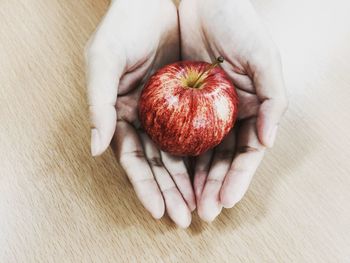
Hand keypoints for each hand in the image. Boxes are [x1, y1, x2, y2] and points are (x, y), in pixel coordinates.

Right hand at [85, 0, 194, 227]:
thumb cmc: (123, 27)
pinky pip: (201, 133)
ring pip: (181, 154)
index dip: (145, 186)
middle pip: (159, 164)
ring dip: (192, 181)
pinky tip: (216, 173)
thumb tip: (94, 148)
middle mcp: (146, 119)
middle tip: (187, 217)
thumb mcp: (103, 61)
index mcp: (121, 115)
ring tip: (205, 205)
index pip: (133, 160)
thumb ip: (96, 104)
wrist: (156, 1)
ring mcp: (169, 112)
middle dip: (173, 192)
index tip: (160, 209)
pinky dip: (207, 154)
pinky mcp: (191, 102)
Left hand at [179, 0, 287, 220]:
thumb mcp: (264, 58)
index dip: (237, 178)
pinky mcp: (177, 104)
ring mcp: (202, 112)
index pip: (245, 153)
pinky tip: (169, 176)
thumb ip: (274, 100)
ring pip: (197, 154)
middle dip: (211, 187)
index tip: (225, 201)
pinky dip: (174, 156)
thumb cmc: (239, 25)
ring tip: (184, 205)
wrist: (205, 1)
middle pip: (220, 160)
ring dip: (191, 180)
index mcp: (251, 110)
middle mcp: (226, 116)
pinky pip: (175, 134)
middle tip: (201, 213)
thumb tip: (268, 142)